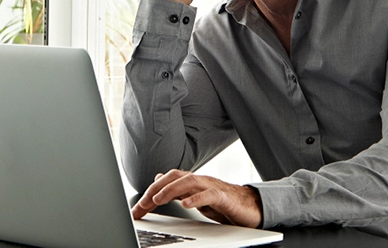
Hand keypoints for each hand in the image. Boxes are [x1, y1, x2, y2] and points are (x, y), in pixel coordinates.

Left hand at [130, 169, 262, 227]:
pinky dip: (197, 198)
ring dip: (171, 190)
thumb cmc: (223, 203)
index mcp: (191, 182)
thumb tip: (159, 179)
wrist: (250, 207)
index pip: (165, 182)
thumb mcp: (195, 197)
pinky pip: (209, 194)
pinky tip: (186, 204)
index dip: (149, 194)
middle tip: (142, 205)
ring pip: (189, 181)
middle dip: (155, 190)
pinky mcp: (224, 197)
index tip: (136, 211)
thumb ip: (177, 189)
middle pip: (174, 177)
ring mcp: (211, 187)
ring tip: (158, 200)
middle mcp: (199, 181)